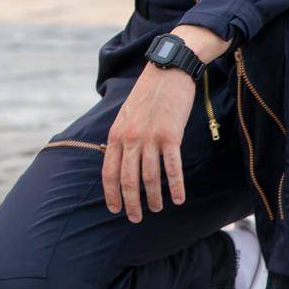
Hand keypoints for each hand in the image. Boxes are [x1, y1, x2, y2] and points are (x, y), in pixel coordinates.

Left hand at [101, 62, 195, 222]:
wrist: (168, 70)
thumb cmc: (148, 93)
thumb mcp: (126, 114)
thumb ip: (122, 137)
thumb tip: (119, 159)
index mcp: (116, 134)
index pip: (109, 171)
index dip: (111, 193)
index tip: (115, 209)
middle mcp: (130, 138)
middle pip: (128, 179)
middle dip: (131, 203)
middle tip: (135, 218)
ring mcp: (150, 137)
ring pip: (150, 177)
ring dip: (153, 198)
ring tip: (157, 209)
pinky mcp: (171, 135)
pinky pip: (172, 167)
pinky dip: (176, 186)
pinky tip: (179, 199)